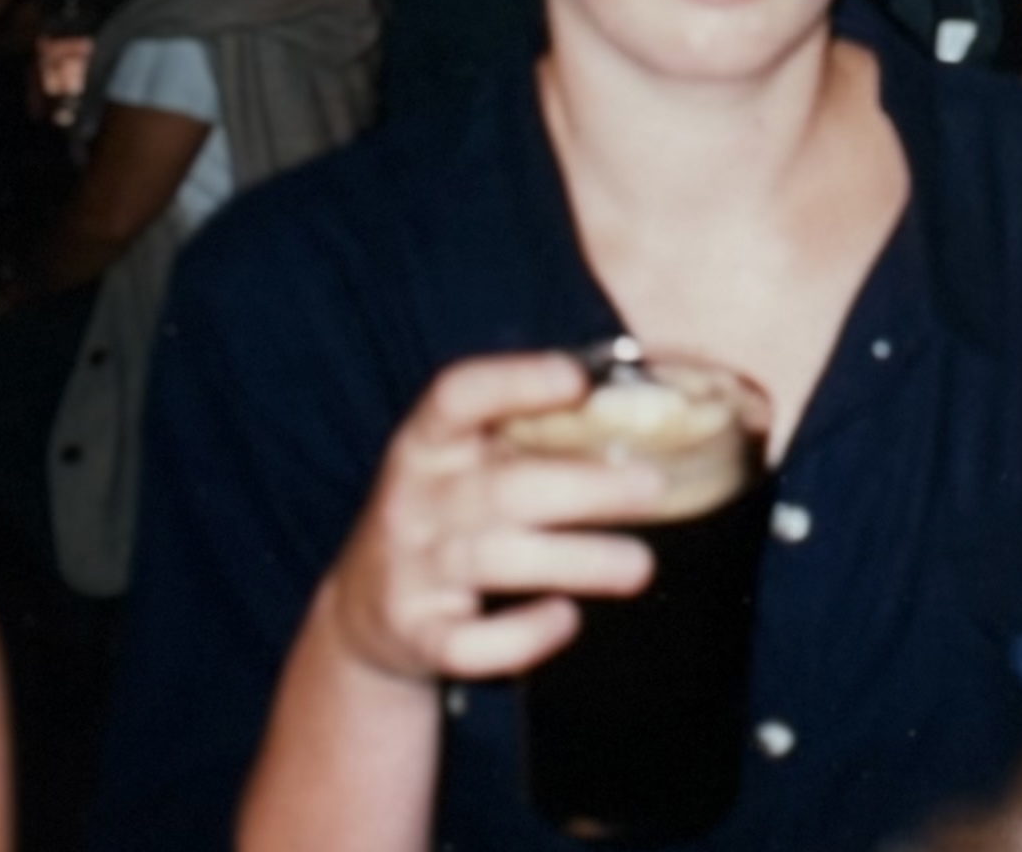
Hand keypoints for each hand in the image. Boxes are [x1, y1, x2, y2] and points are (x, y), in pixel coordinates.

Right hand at [316, 353, 668, 687]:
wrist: (368, 604)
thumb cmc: (451, 511)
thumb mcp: (468, 458)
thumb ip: (533, 427)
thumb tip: (654, 397)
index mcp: (430, 441)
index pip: (459, 396)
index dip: (517, 382)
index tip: (577, 379)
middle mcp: (415, 499)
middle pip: (505, 487)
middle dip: (586, 487)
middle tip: (653, 486)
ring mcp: (412, 569)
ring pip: (495, 560)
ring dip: (578, 561)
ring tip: (639, 566)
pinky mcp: (418, 635)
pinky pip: (468, 643)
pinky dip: (520, 635)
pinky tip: (565, 618)